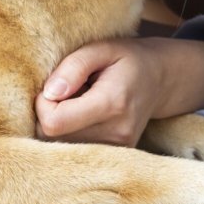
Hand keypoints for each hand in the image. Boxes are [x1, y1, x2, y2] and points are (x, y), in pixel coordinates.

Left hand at [36, 37, 203, 146]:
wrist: (161, 79)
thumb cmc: (128, 59)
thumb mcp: (102, 48)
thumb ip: (74, 67)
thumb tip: (49, 93)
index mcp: (112, 103)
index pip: (54, 122)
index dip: (42, 104)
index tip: (53, 87)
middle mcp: (117, 132)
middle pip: (55, 137)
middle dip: (50, 113)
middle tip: (68, 91)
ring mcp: (118, 148)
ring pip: (63, 145)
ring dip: (62, 123)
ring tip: (80, 101)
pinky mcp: (115, 155)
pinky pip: (76, 148)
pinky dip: (72, 132)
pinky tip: (86, 114)